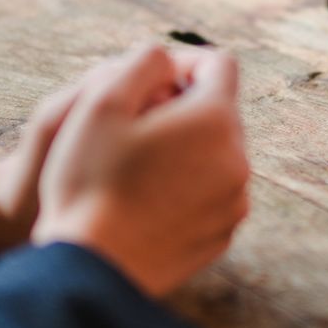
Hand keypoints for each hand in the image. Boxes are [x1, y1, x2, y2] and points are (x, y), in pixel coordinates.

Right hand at [30, 45, 250, 297]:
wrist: (90, 270)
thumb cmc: (88, 181)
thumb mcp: (101, 101)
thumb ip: (143, 62)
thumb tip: (170, 58)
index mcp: (215, 121)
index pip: (219, 65)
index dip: (182, 62)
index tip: (147, 80)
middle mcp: (238, 161)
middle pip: (218, 112)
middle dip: (181, 108)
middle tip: (131, 125)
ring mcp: (233, 204)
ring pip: (215, 155)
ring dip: (184, 149)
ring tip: (135, 165)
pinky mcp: (221, 236)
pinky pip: (211, 195)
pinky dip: (186, 188)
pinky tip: (144, 200)